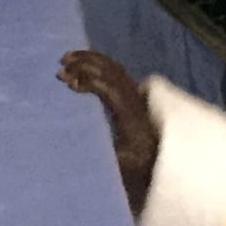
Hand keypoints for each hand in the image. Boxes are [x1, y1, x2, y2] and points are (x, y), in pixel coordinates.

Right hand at [59, 50, 158, 214]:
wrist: (164, 162)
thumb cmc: (141, 166)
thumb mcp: (125, 166)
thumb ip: (108, 158)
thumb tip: (82, 152)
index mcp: (131, 113)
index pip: (110, 88)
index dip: (89, 82)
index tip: (68, 85)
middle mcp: (135, 98)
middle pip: (111, 71)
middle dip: (84, 64)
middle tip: (60, 67)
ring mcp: (135, 93)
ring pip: (113, 67)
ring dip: (89, 60)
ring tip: (65, 58)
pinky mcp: (133, 94)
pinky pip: (114, 71)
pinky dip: (96, 63)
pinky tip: (80, 63)